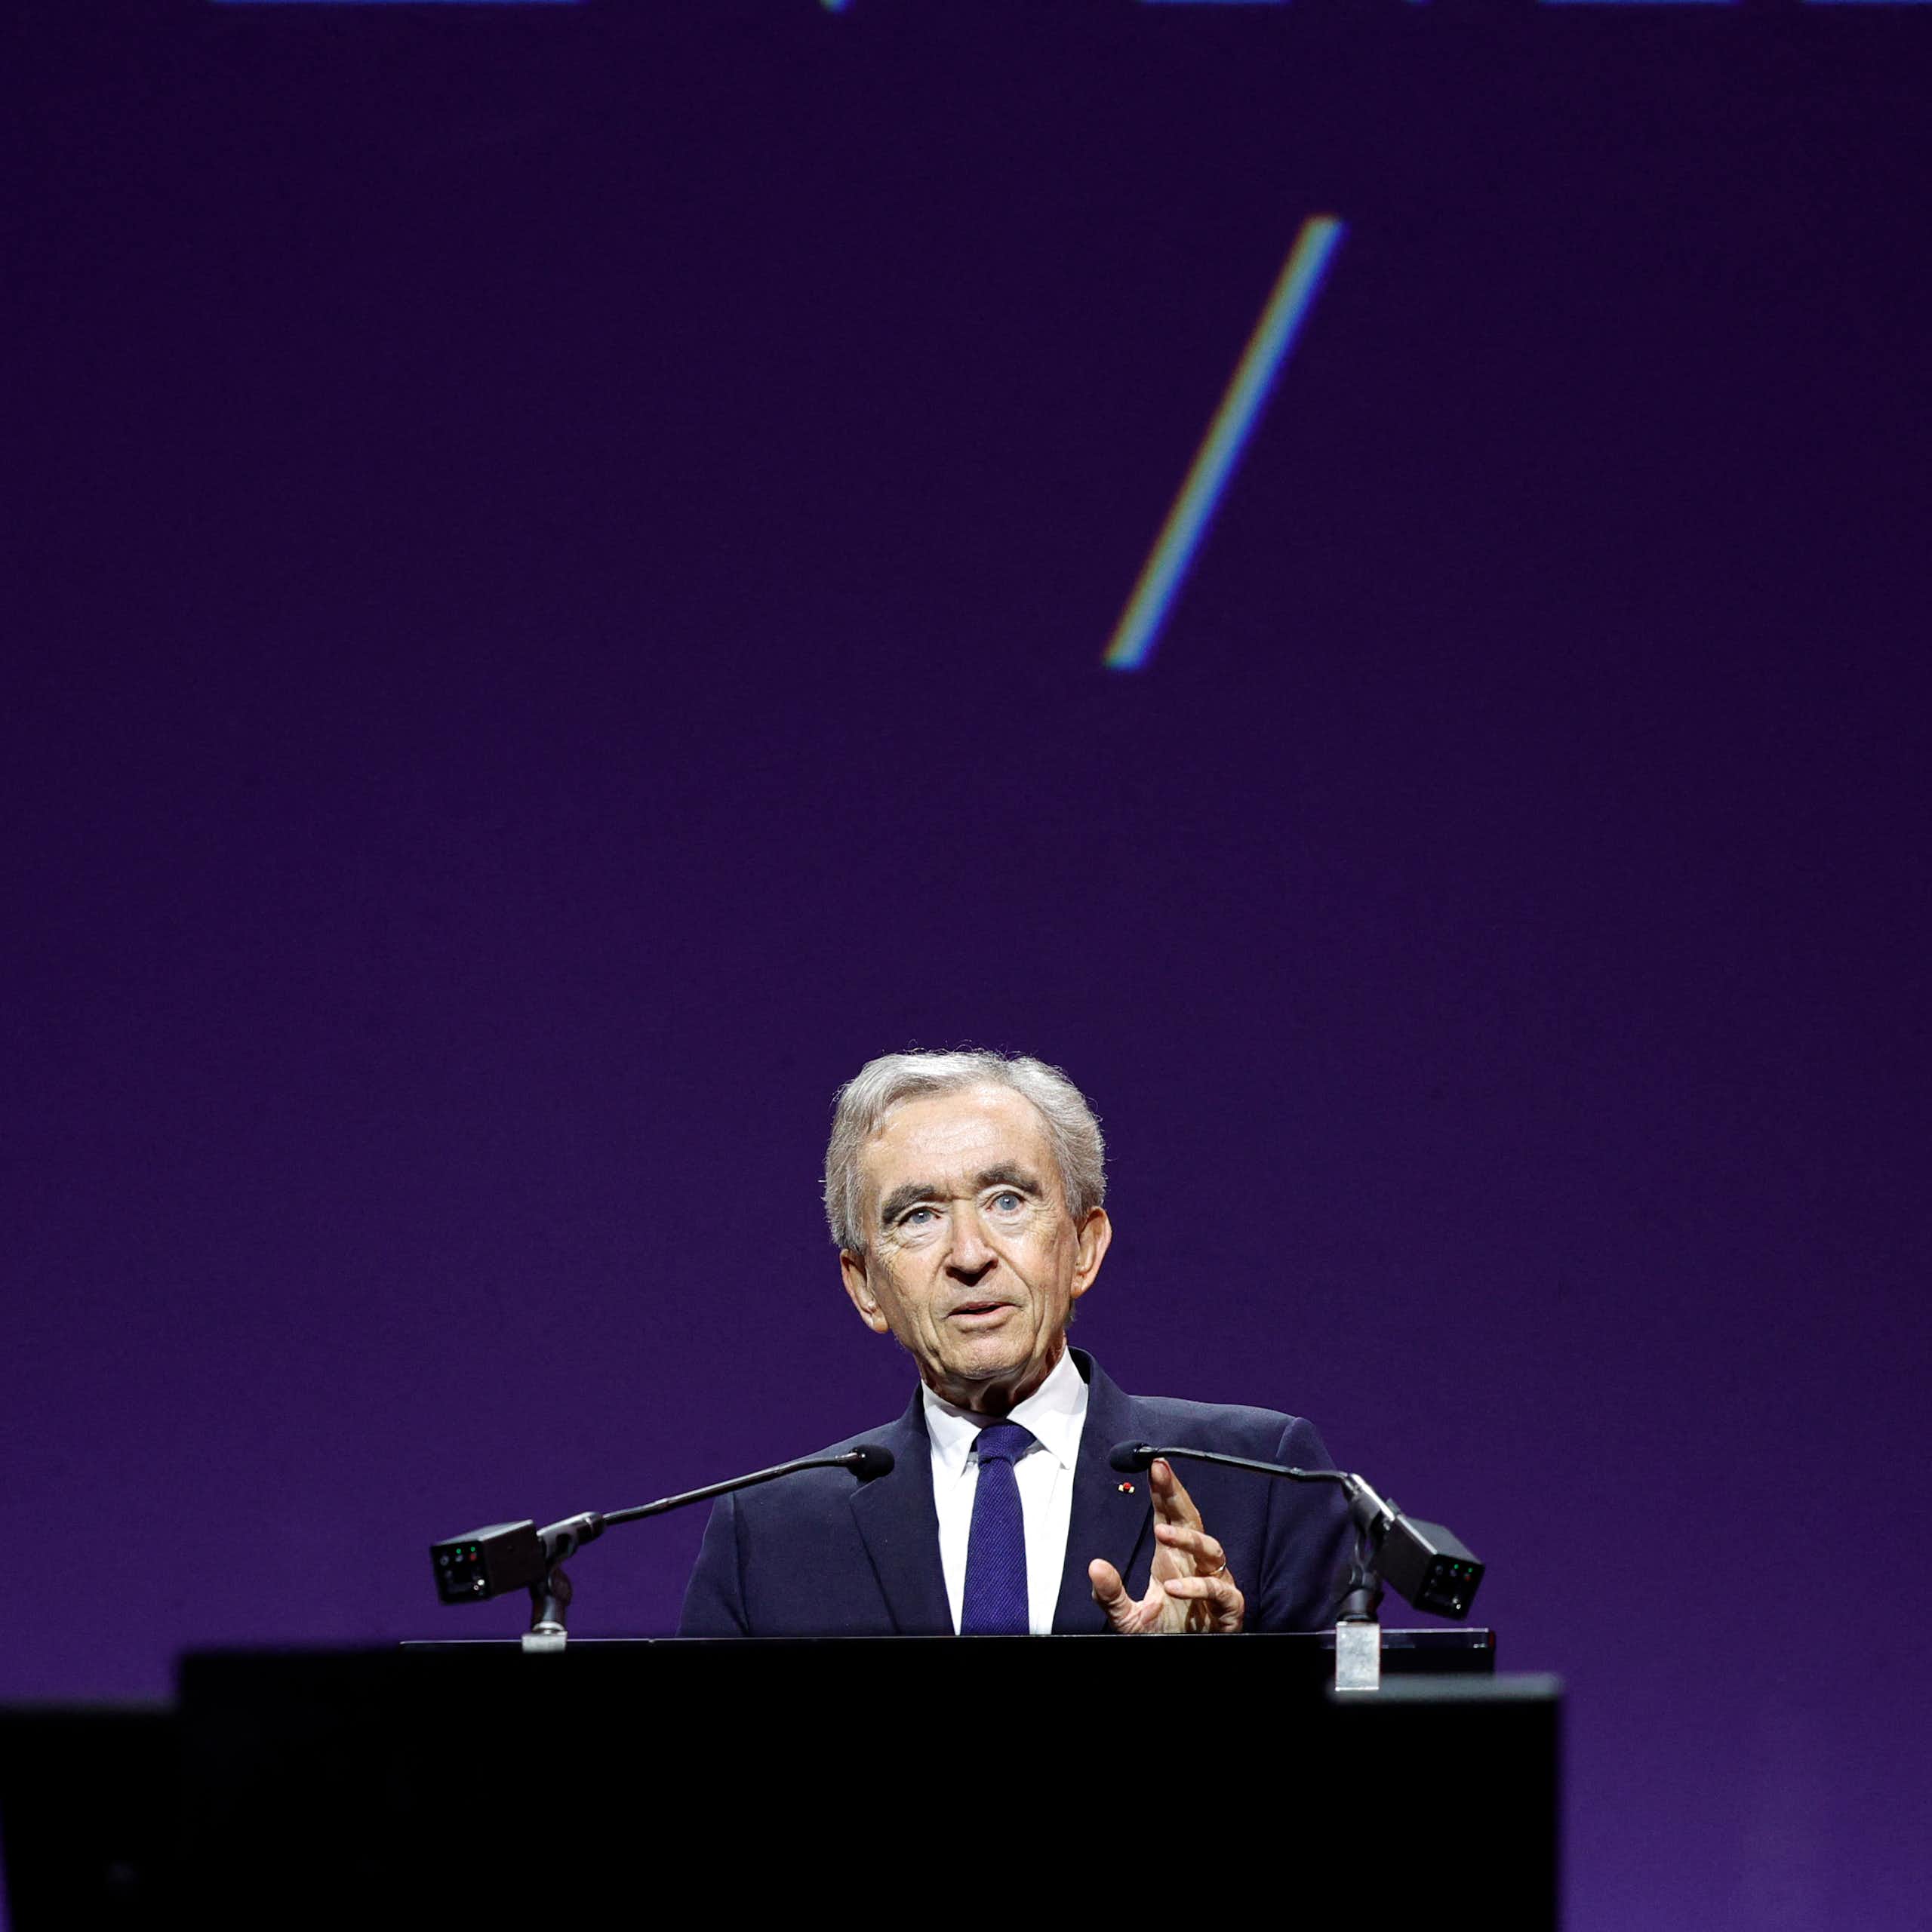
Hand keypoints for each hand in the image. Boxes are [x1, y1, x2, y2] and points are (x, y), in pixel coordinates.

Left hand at [1089, 1458, 1244, 1634]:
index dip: (1164, 1491)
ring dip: (1188, 1539)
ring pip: (1212, 1550)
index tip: (1153, 1465)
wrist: (1182, 1663)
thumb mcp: (1126, 1617)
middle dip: (1177, 1494)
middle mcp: (1195, 1567)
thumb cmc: (1161, 1635)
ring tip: (1161, 1533)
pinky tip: (1173, 1587)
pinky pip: (1220, 1591)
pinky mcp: (1228, 1610)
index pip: (1170, 1517)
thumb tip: (1095, 1566)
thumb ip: (1110, 1594)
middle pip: (1192, 1521)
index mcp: (1172, 1560)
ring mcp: (1215, 1585)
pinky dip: (1198, 1587)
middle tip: (1161, 1472)